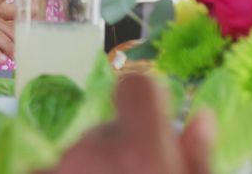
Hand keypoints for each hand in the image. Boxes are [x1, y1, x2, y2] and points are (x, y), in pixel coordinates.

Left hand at [48, 74, 214, 173]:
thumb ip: (197, 156)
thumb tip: (202, 118)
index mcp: (141, 151)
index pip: (136, 87)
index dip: (147, 102)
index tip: (154, 125)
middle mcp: (94, 152)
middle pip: (109, 128)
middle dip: (121, 148)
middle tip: (139, 173)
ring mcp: (61, 166)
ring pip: (82, 151)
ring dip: (94, 166)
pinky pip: (50, 168)